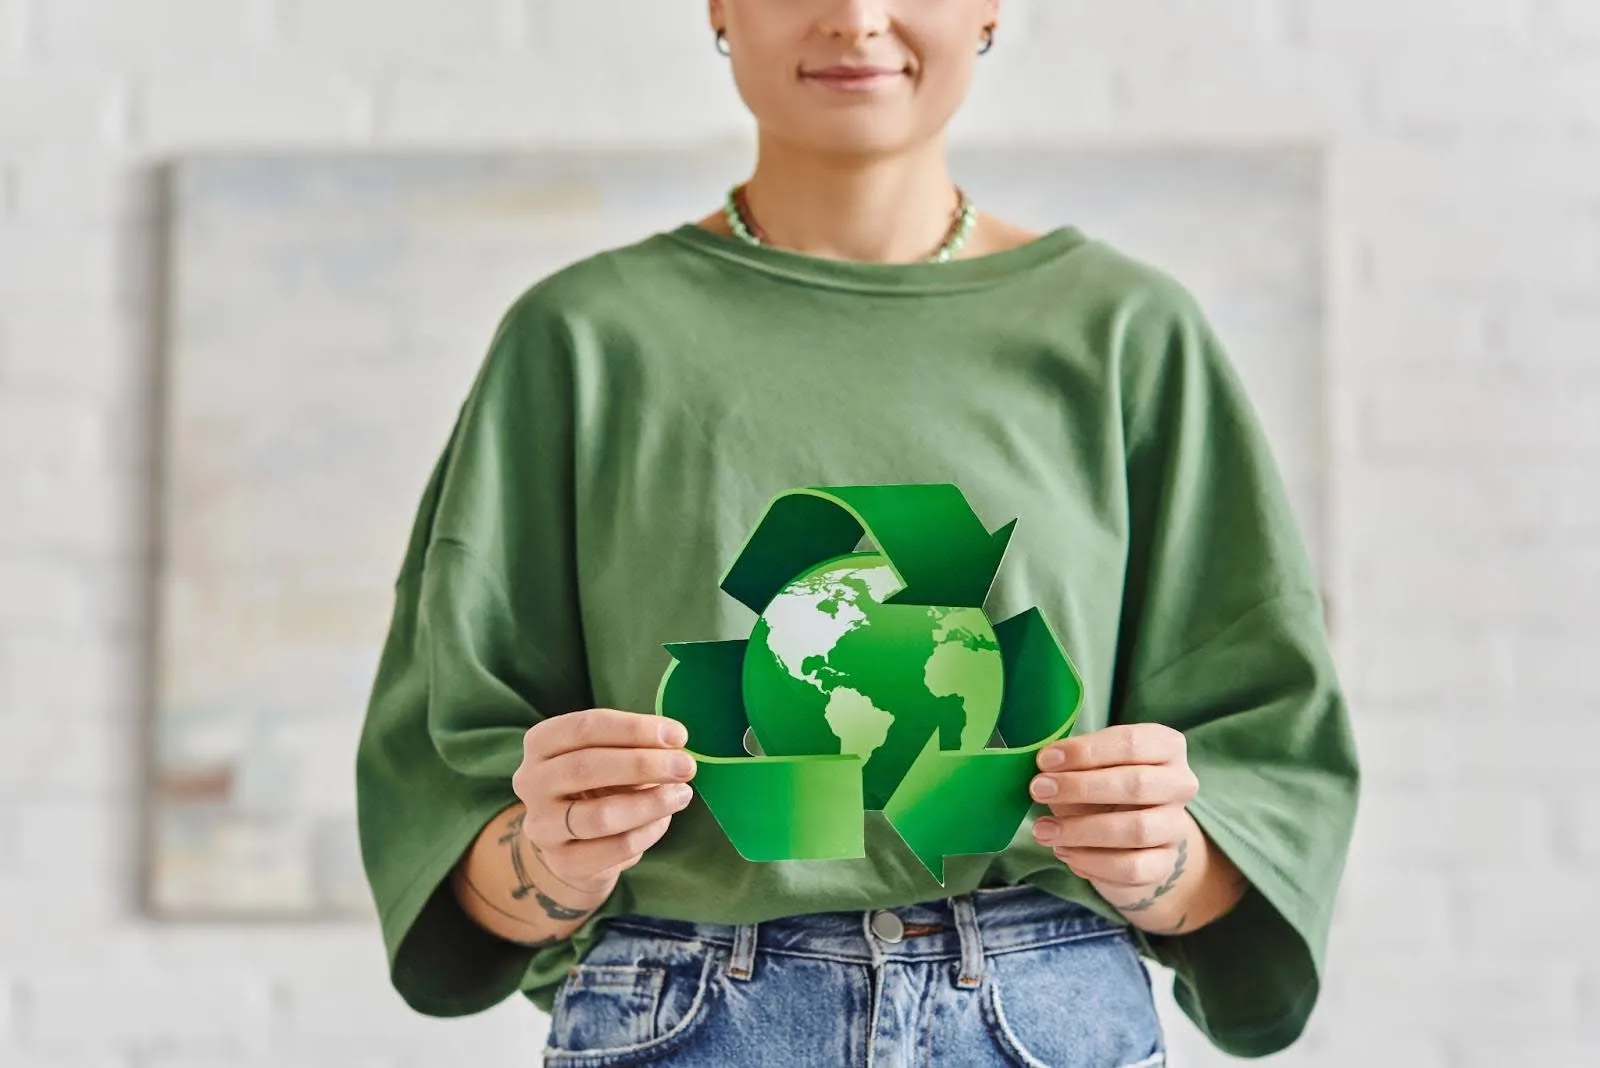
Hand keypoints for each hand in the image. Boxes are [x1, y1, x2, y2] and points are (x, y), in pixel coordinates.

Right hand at [512, 707, 696, 897]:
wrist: (573, 842)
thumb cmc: (598, 784)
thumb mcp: (609, 755)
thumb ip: (634, 746)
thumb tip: (675, 744)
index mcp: (540, 743)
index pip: (585, 728)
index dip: (635, 729)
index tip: (678, 735)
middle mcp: (531, 782)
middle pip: (588, 766)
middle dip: (644, 764)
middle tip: (686, 766)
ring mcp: (542, 825)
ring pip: (601, 815)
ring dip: (650, 803)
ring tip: (682, 794)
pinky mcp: (562, 861)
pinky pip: (614, 848)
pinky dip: (646, 833)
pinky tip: (663, 820)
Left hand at [1028, 724, 1199, 917]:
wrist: (1132, 838)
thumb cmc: (1103, 787)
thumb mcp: (1089, 768)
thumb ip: (1071, 767)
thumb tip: (1045, 775)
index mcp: (1165, 747)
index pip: (1131, 743)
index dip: (1085, 751)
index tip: (1045, 760)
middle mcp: (1180, 784)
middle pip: (1137, 784)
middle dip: (1080, 787)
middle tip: (1038, 790)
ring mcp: (1177, 826)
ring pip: (1137, 829)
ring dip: (1081, 830)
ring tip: (1043, 830)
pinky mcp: (1165, 864)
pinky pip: (1132, 867)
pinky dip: (1092, 861)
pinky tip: (1065, 852)